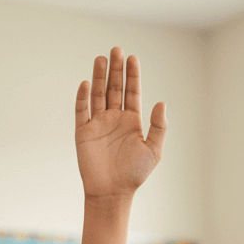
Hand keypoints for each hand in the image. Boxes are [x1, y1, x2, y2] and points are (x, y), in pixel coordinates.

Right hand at [75, 48, 165, 201]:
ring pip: (99, 94)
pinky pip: (82, 111)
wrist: (112, 193)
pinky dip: (83, 97)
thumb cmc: (134, 175)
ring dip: (100, 77)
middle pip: (115, 88)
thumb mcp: (153, 151)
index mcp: (132, 122)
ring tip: (102, 59)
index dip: (132, 76)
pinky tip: (88, 84)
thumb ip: (159, 127)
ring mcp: (98, 124)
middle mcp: (115, 119)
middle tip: (117, 50)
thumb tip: (161, 102)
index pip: (132, 92)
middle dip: (116, 70)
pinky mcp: (83, 132)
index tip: (133, 58)